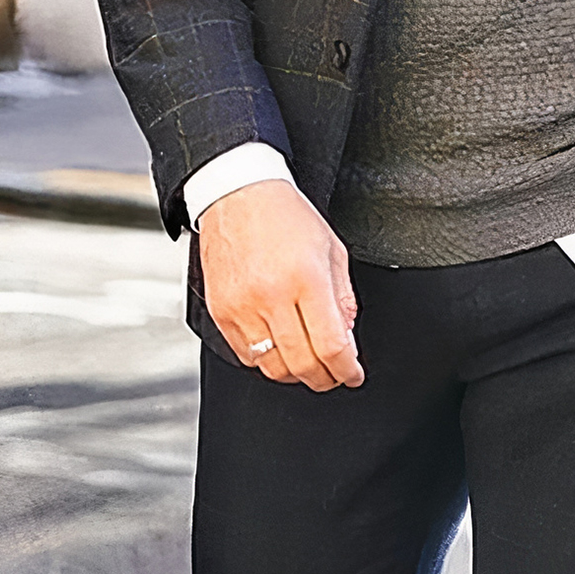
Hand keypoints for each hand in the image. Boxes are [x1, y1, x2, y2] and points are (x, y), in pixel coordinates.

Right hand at [197, 183, 363, 389]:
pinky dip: (267, 361)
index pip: (331, 346)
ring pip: (273, 366)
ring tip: (308, 365)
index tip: (352, 375)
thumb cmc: (285, 216)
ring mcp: (243, 306)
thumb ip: (343, 299)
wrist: (238, 195)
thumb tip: (346, 340)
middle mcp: (272, 296)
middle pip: (303, 363)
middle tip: (333, 376)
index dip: (346, 370)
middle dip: (324, 378)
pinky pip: (247, 355)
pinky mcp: (222, 312)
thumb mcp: (331, 250)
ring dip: (296, 374)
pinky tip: (280, 350)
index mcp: (306, 279)